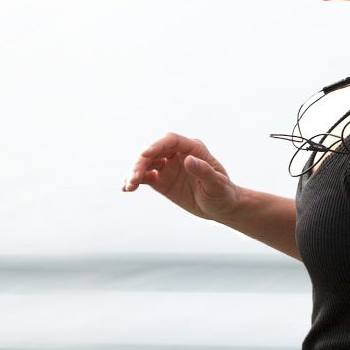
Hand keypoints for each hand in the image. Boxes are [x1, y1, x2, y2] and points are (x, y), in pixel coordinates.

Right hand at [122, 132, 241, 220]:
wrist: (222, 208)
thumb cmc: (223, 193)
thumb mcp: (216, 184)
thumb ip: (203, 171)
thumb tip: (188, 159)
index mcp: (193, 149)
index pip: (171, 141)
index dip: (157, 145)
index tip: (145, 154)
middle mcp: (178, 154)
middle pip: (154, 151)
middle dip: (141, 163)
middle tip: (134, 178)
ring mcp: (168, 167)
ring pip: (146, 164)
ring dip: (134, 172)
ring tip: (128, 186)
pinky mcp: (162, 181)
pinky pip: (145, 177)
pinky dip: (134, 181)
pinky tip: (126, 188)